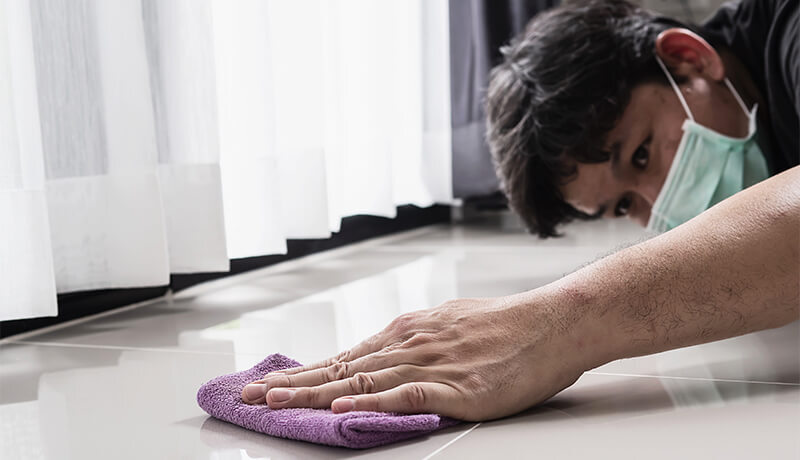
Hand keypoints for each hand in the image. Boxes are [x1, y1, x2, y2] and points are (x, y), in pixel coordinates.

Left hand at [241, 293, 593, 420]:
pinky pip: (403, 395)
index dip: (305, 372)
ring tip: (277, 403)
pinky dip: (368, 403)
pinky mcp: (455, 385)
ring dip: (313, 393)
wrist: (553, 322)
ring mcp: (430, 363)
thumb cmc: (508, 326)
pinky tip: (342, 410)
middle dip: (293, 383)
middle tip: (253, 395)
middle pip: (341, 367)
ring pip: (360, 380)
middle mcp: (410, 343)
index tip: (273, 383)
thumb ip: (419, 342)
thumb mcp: (452, 324)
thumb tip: (391, 358)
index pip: (345, 356)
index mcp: (408, 331)